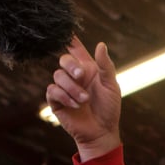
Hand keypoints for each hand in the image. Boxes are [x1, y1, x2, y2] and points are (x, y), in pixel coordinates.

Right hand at [45, 36, 121, 161]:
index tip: (67, 32)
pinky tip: (76, 105)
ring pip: (58, 76)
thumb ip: (106, 66)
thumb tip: (101, 44)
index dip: (70, 40)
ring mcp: (64, 88)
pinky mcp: (56, 101)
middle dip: (71, 66)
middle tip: (81, 76)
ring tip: (85, 100)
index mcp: (87, 69)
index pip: (76, 50)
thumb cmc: (109, 109)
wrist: (102, 132)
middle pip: (63, 60)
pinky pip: (52, 91)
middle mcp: (74, 77)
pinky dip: (64, 96)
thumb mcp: (111, 86)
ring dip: (72, 87)